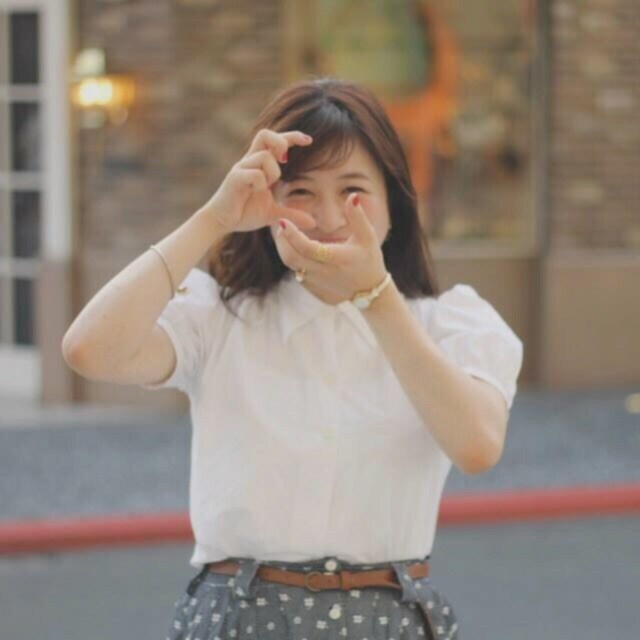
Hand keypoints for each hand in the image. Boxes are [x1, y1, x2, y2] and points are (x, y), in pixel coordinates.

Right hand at [201, 128, 317, 233]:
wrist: (221, 222)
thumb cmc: (244, 213)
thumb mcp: (273, 214)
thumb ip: (292, 214)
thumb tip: (314, 222)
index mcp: (259, 165)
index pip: (275, 141)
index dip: (292, 137)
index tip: (309, 141)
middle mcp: (250, 162)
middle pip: (265, 134)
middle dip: (281, 141)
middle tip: (285, 159)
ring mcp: (241, 168)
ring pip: (264, 156)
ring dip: (273, 172)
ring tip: (266, 187)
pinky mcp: (234, 178)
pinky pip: (254, 173)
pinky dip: (260, 183)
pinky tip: (256, 192)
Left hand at [272, 192, 387, 302]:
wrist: (370, 291)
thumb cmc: (370, 259)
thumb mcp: (368, 236)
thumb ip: (358, 216)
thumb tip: (352, 196)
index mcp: (336, 258)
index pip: (306, 247)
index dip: (291, 234)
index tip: (282, 220)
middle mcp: (324, 272)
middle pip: (291, 257)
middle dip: (282, 240)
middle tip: (281, 225)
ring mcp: (317, 283)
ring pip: (291, 266)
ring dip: (285, 248)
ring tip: (286, 234)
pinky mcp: (314, 289)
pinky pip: (297, 273)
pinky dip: (293, 259)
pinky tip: (296, 248)